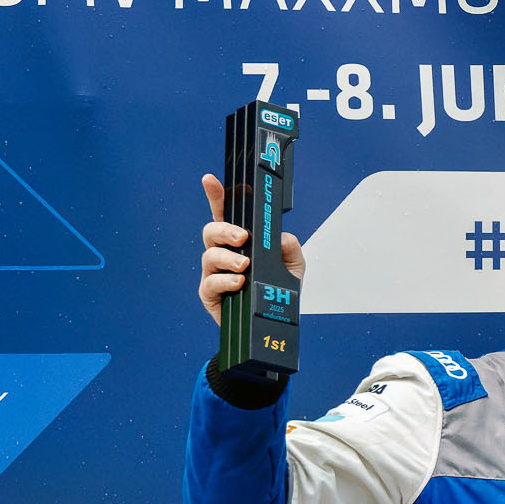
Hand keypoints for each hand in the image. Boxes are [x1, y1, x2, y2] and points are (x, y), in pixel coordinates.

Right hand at [199, 173, 303, 326]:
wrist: (273, 324)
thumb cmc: (278, 291)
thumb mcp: (294, 267)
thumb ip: (291, 248)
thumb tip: (281, 237)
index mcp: (239, 242)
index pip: (225, 214)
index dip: (216, 196)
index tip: (210, 180)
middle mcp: (223, 253)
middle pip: (211, 231)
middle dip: (224, 230)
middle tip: (242, 237)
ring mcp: (213, 273)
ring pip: (210, 256)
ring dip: (228, 258)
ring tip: (245, 266)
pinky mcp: (210, 294)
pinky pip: (210, 283)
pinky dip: (225, 281)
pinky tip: (239, 282)